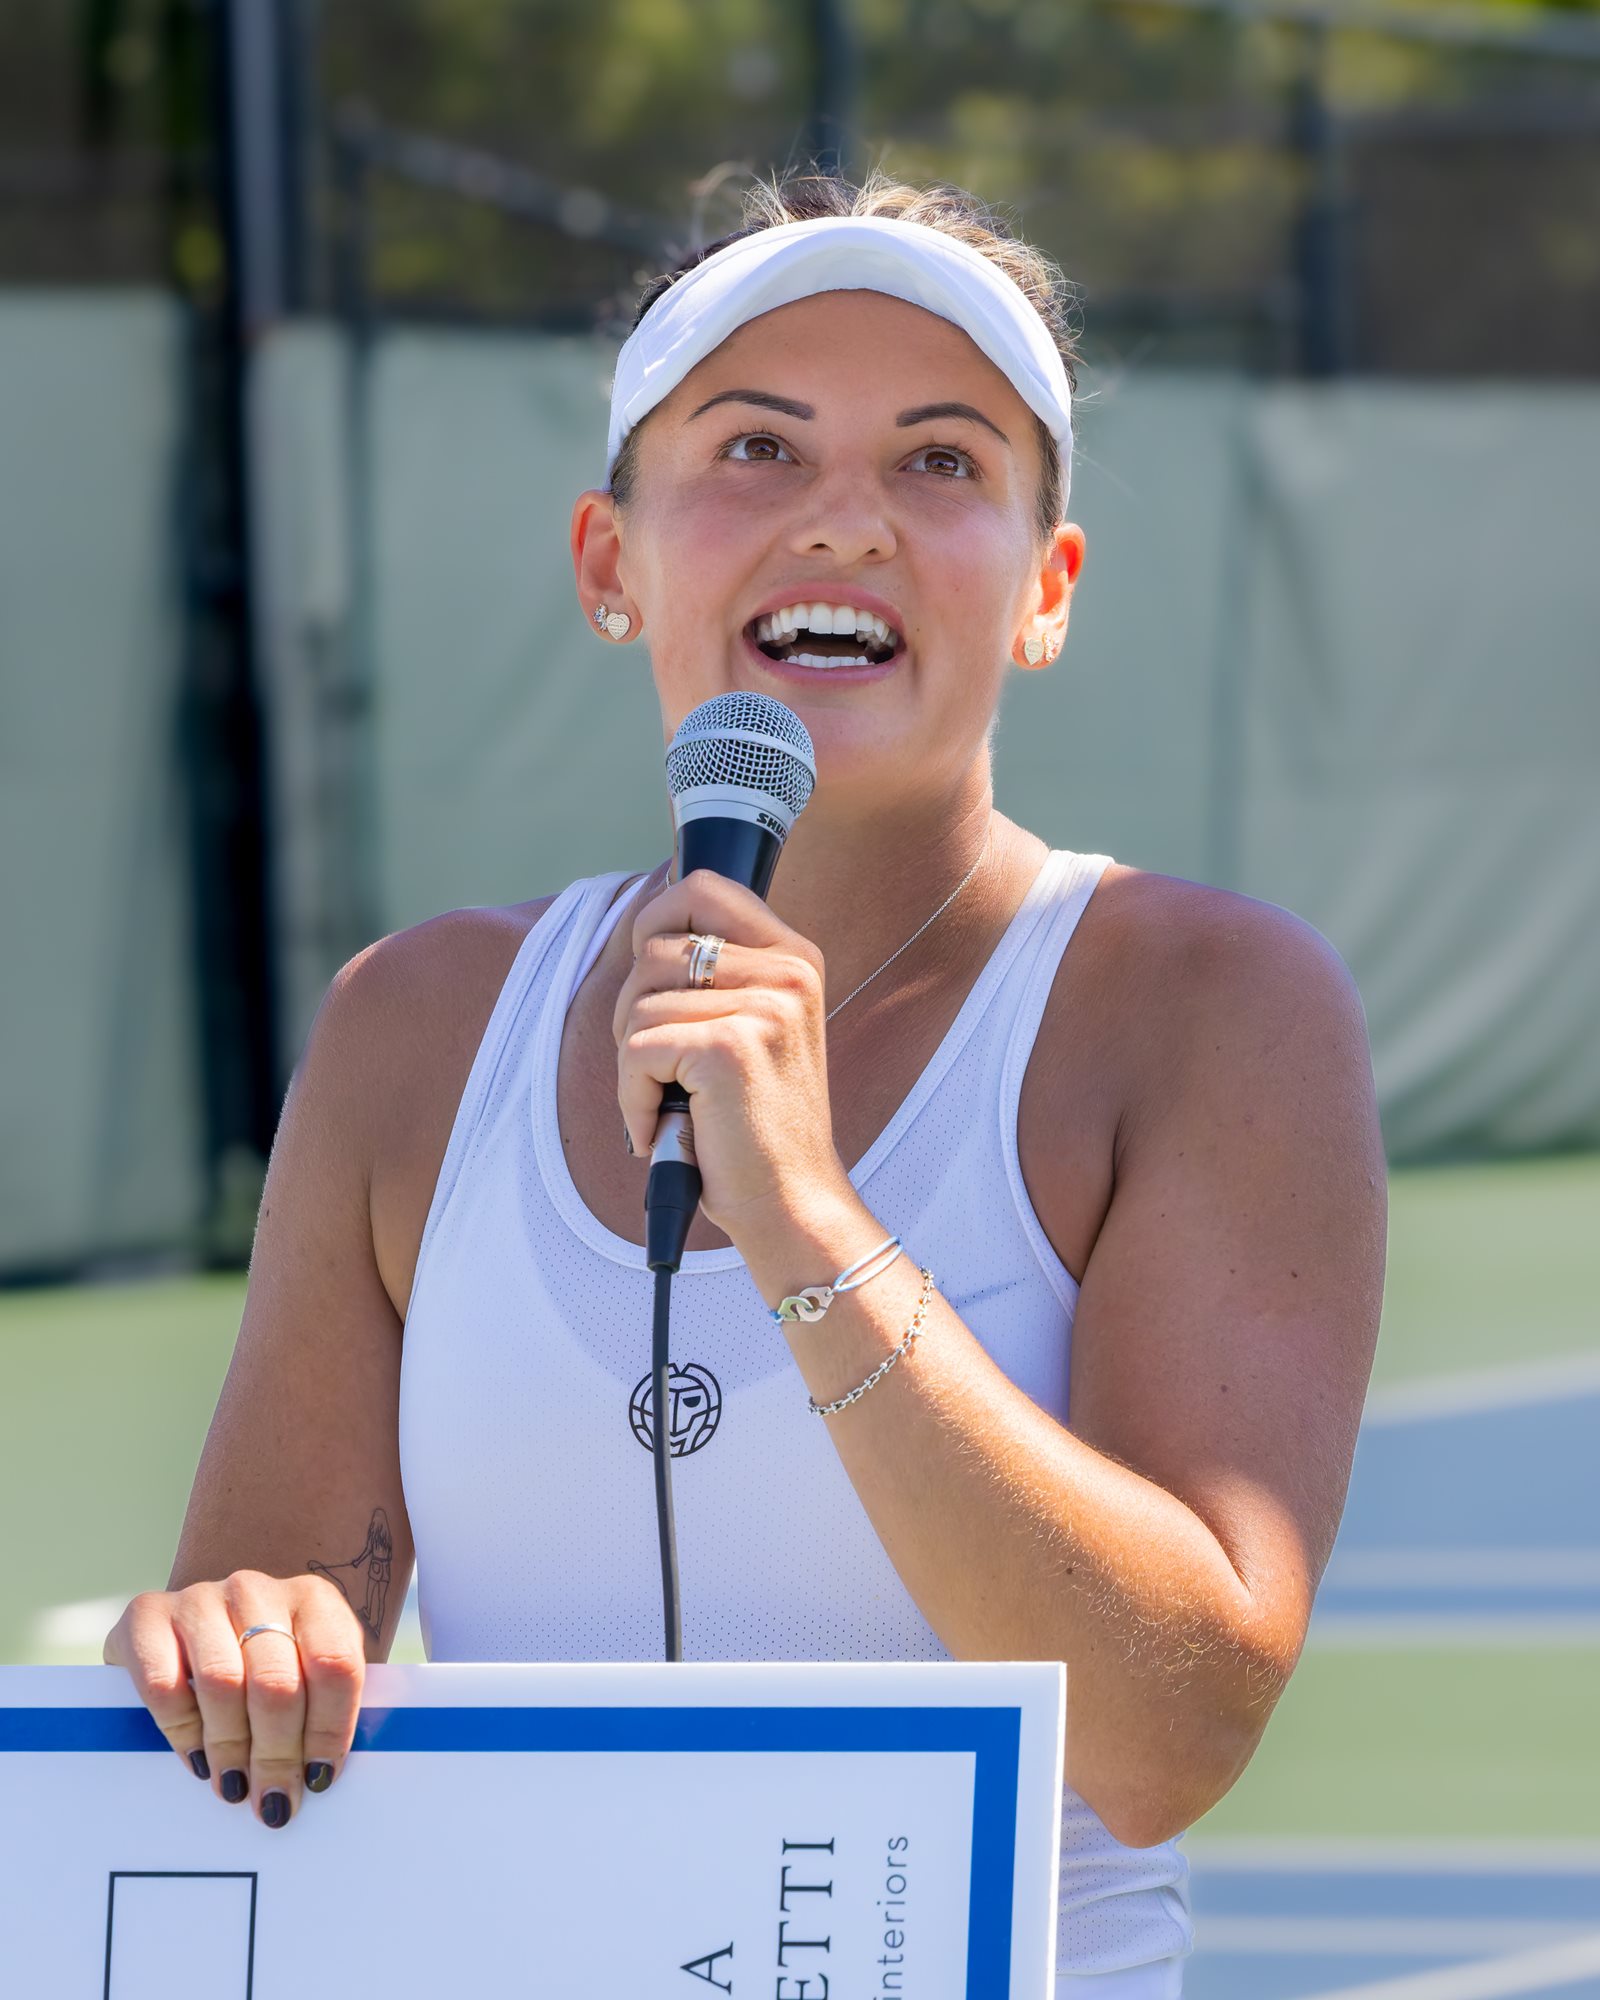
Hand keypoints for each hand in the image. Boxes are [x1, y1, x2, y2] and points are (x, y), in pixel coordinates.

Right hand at [102, 1571, 365, 1827]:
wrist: (201, 1626)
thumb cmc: (270, 1664)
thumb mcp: (308, 1675)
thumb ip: (323, 1713)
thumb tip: (319, 1781)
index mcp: (314, 1599)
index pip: (334, 1664)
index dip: (330, 1728)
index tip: (319, 1778)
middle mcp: (257, 1589)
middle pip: (276, 1682)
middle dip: (276, 1753)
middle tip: (272, 1802)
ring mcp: (201, 1597)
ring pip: (221, 1683)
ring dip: (229, 1747)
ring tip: (233, 1786)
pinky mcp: (146, 1615)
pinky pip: (163, 1684)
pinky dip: (181, 1731)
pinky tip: (195, 1758)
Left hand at [614, 869, 849, 1239]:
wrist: (792, 1202)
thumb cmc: (756, 1125)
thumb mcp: (751, 1027)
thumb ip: (716, 974)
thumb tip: (645, 927)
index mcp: (795, 957)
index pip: (702, 888)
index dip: (655, 921)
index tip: (651, 982)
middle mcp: (787, 972)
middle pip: (655, 948)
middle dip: (634, 1012)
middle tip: (663, 1069)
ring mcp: (763, 1007)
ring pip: (639, 1003)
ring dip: (633, 1065)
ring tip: (672, 1104)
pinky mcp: (728, 1048)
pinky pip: (637, 1050)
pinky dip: (633, 1098)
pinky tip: (664, 1128)